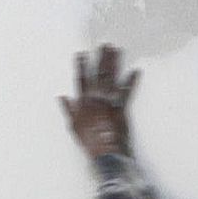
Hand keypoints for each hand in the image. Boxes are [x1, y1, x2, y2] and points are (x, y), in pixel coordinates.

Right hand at [60, 43, 136, 159]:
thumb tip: (62, 97)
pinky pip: (126, 93)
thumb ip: (68, 110)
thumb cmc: (88, 142)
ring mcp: (109, 103)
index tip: (81, 53)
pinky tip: (136, 71)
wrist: (104, 154)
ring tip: (117, 50)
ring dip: (114, 64)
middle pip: (98, 75)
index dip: (81, 66)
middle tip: (105, 44)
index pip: (81, 80)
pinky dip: (131, 82)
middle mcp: (96, 100)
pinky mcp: (121, 109)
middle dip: (101, 59)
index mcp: (83, 103)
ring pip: (111, 79)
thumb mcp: (73, 126)